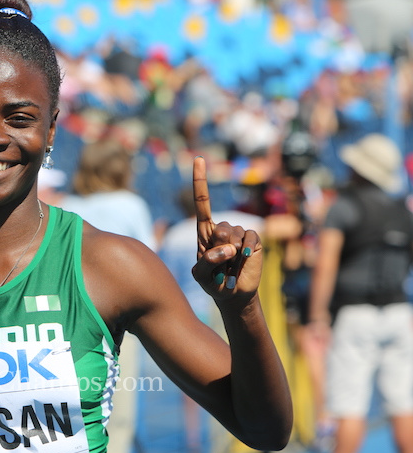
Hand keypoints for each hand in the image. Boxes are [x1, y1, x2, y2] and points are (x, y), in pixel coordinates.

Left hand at [191, 157, 261, 303]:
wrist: (232, 294)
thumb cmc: (213, 282)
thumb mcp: (200, 276)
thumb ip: (206, 262)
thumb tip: (228, 248)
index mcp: (204, 231)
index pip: (201, 202)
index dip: (200, 180)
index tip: (198, 158)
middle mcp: (221, 228)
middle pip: (220, 228)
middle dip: (220, 248)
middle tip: (221, 263)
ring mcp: (239, 233)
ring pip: (235, 235)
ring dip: (233, 254)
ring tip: (231, 265)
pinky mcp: (253, 240)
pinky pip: (251, 239)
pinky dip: (247, 251)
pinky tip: (245, 260)